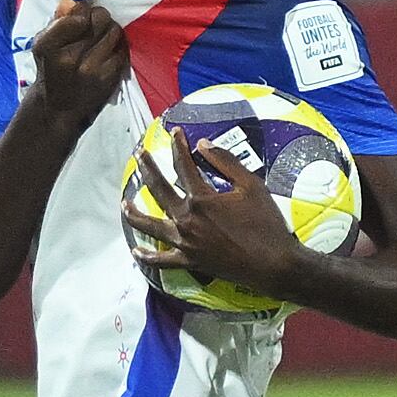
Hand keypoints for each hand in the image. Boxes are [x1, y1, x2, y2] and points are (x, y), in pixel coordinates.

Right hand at [26, 0, 131, 123]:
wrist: (57, 107)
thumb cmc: (50, 68)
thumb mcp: (43, 44)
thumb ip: (57, 20)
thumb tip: (72, 1)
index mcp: (48, 46)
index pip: (78, 13)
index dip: (81, 11)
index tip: (78, 19)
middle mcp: (70, 58)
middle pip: (100, 18)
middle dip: (98, 17)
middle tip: (93, 25)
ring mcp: (91, 70)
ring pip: (114, 31)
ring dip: (109, 30)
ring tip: (100, 37)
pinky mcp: (108, 78)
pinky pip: (122, 49)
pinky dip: (116, 47)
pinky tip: (106, 52)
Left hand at [129, 135, 313, 301]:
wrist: (272, 264)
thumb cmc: (265, 224)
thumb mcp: (251, 186)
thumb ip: (225, 163)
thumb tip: (202, 144)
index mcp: (201, 199)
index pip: (183, 166)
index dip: (178, 146)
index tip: (175, 132)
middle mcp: (186, 219)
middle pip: (158, 189)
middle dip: (147, 168)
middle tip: (138, 154)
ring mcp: (184, 242)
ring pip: (150, 226)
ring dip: (134, 213)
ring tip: (124, 203)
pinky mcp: (189, 262)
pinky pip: (161, 260)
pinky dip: (147, 256)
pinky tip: (136, 251)